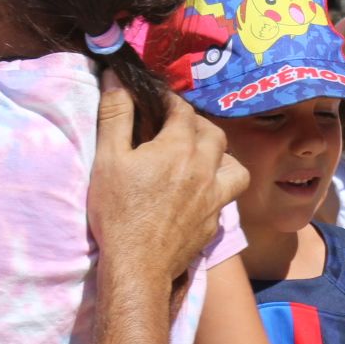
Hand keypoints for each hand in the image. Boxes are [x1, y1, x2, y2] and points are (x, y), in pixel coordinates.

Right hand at [88, 73, 246, 282]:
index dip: (170, 101)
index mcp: (179, 147)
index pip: (183, 110)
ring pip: (235, 166)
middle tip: (177, 129)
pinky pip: (226, 197)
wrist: (138, 265)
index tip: (158, 102)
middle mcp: (205, 168)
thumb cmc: (118, 211)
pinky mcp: (214, 223)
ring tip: (202, 160)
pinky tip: (200, 194)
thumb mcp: (108, 159)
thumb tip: (115, 78)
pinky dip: (217, 189)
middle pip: (214, 134)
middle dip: (198, 125)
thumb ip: (115, 115)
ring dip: (222, 157)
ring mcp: (214, 197)